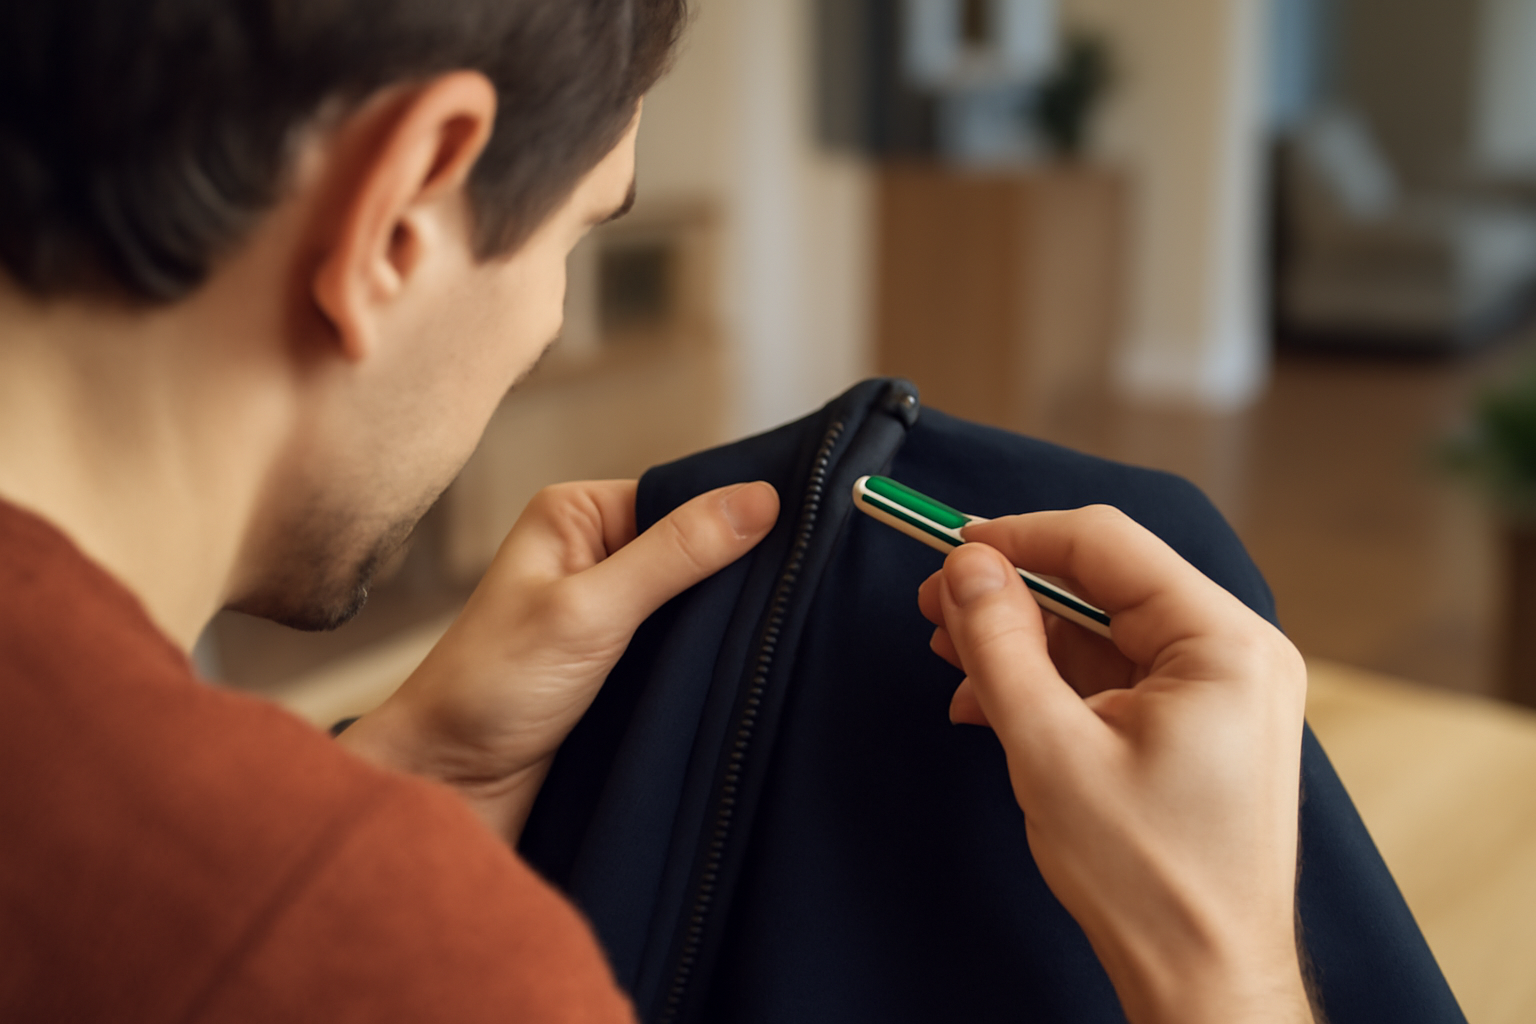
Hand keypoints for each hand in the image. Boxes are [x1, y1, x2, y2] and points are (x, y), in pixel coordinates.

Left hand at [339, 479, 778, 840]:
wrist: (450, 789)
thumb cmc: (489, 692)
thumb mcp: (590, 612)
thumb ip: (675, 555)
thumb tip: (759, 500)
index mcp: (575, 514)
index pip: (682, 494)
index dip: (737, 517)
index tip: (805, 538)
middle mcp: (594, 552)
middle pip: (696, 547)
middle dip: (738, 574)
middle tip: (801, 597)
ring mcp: (610, 610)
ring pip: (697, 600)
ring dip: (726, 623)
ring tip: (780, 637)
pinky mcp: (623, 664)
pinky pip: (686, 645)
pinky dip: (711, 657)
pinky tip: (747, 669)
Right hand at [918, 506, 1312, 1023]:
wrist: (1203, 979)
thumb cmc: (1149, 881)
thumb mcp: (1051, 749)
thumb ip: (1001, 645)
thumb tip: (967, 566)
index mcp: (1224, 645)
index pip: (1107, 545)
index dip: (1018, 537)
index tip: (949, 549)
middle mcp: (1235, 654)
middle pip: (1103, 584)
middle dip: (1013, 594)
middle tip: (936, 607)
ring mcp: (1220, 691)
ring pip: (1101, 630)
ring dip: (1022, 641)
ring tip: (951, 655)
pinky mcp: (1198, 725)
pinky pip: (1112, 675)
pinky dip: (1050, 681)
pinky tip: (989, 704)